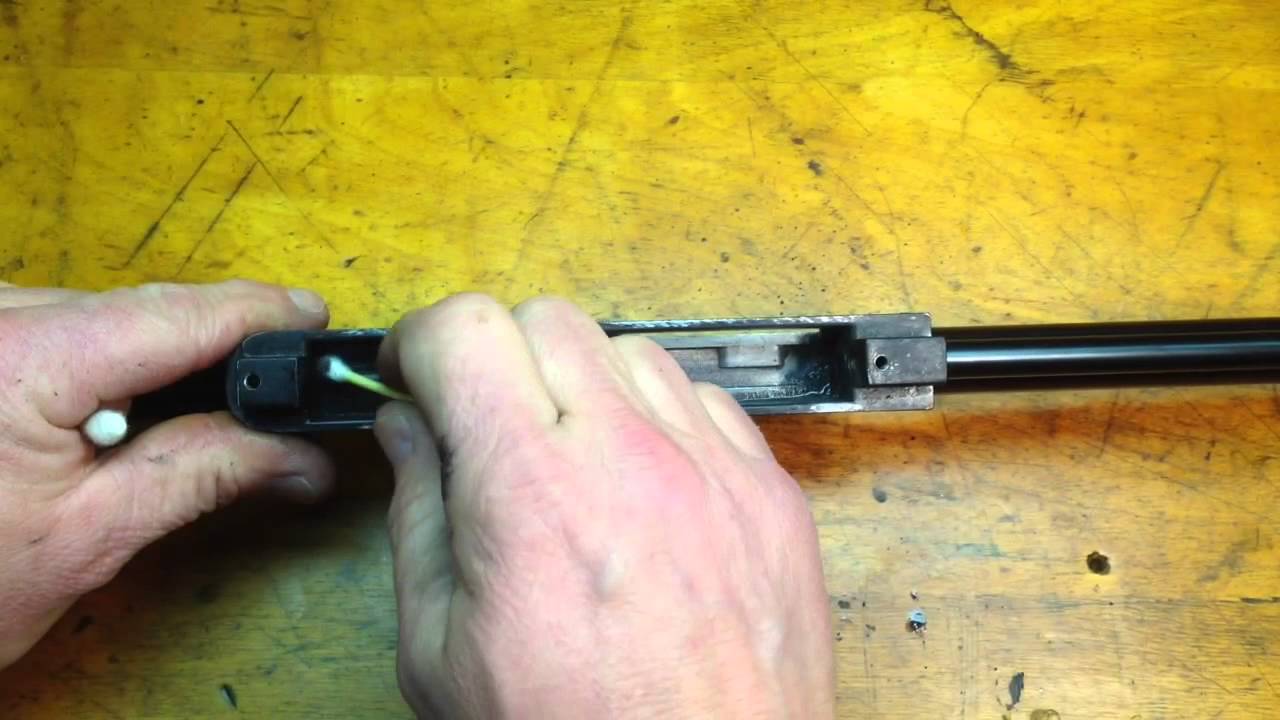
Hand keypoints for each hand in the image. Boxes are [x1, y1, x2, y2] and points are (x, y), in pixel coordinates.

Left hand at [0, 280, 335, 666]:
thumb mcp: (91, 538)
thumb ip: (204, 473)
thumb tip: (303, 459)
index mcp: (23, 357)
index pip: (174, 316)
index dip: (255, 314)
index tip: (315, 319)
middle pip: (138, 311)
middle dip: (214, 348)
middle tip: (281, 392)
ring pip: (97, 317)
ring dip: (156, 360)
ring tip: (203, 417)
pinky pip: (53, 327)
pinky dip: (102, 363)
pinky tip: (117, 413)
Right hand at [376, 295, 833, 718]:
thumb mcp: (441, 647)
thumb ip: (417, 514)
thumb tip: (406, 428)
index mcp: (531, 488)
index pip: (466, 329)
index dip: (420, 342)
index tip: (413, 374)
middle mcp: (630, 453)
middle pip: (549, 318)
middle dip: (497, 355)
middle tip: (485, 420)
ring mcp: (713, 465)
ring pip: (630, 349)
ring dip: (583, 384)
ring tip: (571, 459)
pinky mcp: (768, 489)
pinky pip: (704, 400)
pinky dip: (659, 419)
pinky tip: (643, 481)